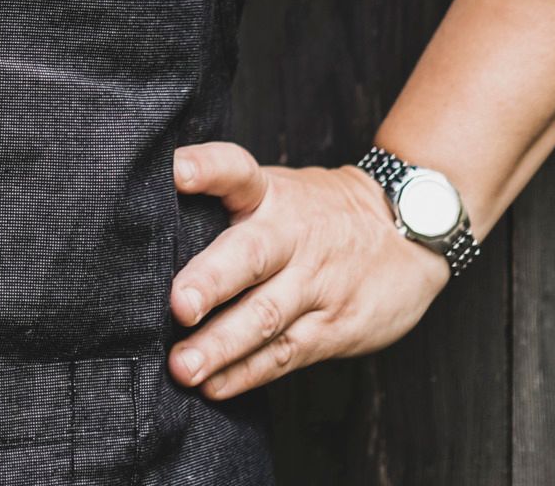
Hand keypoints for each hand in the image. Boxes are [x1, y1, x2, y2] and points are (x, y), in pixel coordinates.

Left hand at [165, 141, 450, 400]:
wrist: (407, 230)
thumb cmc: (318, 212)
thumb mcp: (279, 190)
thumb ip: (226, 207)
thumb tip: (146, 232)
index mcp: (271, 195)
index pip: (236, 170)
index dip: (206, 168)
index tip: (174, 171)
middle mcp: (291, 235)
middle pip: (251, 253)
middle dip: (212, 280)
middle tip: (177, 304)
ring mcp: (315, 283)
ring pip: (266, 315)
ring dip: (222, 344)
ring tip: (183, 367)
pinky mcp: (334, 326)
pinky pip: (285, 353)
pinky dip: (247, 373)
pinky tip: (214, 386)